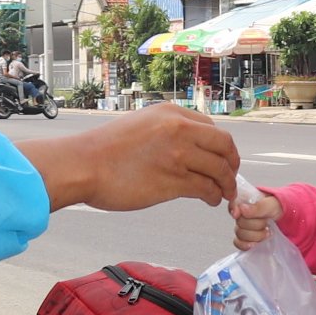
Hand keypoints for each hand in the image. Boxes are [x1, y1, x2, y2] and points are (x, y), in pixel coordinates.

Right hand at [20, 104, 238, 212]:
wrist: (83, 164)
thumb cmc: (105, 149)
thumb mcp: (141, 124)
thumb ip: (167, 130)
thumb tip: (187, 147)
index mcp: (171, 113)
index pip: (213, 128)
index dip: (222, 147)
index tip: (222, 159)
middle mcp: (179, 129)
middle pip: (224, 146)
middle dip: (232, 164)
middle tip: (231, 178)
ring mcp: (178, 155)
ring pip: (220, 170)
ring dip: (226, 185)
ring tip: (223, 195)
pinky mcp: (173, 181)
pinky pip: (206, 189)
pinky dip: (214, 196)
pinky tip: (210, 200)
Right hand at [232, 187, 283, 249]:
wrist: (285, 219)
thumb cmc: (277, 208)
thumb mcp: (272, 204)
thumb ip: (259, 207)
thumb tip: (242, 210)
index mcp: (245, 201)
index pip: (232, 204)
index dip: (233, 209)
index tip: (237, 214)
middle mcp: (241, 214)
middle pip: (239, 223)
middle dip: (255, 225)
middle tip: (266, 222)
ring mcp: (242, 227)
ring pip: (240, 234)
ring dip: (255, 235)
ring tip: (267, 232)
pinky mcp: (245, 239)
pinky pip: (238, 243)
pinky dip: (247, 245)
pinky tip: (256, 243)